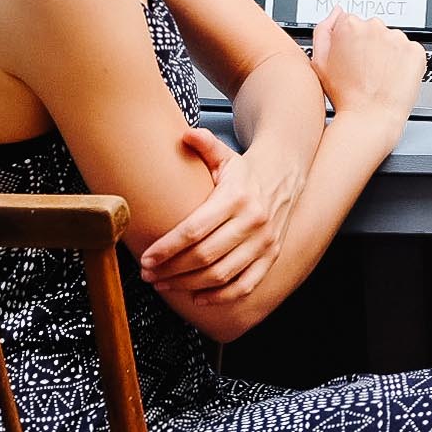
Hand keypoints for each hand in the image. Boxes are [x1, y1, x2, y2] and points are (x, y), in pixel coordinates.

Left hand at [139, 124, 281, 304]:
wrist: (285, 179)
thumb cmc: (245, 172)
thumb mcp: (225, 156)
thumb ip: (204, 144)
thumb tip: (185, 134)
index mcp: (236, 197)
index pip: (195, 229)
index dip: (167, 247)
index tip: (147, 258)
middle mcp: (253, 221)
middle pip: (205, 255)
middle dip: (171, 269)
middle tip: (148, 274)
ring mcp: (264, 242)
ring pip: (222, 274)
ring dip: (188, 284)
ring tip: (164, 284)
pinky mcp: (271, 256)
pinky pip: (245, 285)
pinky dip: (220, 296)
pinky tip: (197, 297)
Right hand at [309, 8, 425, 122]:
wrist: (370, 118)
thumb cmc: (344, 96)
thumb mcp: (319, 62)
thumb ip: (323, 31)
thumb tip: (336, 11)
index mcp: (350, 25)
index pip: (351, 22)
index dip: (350, 42)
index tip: (352, 56)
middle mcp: (375, 27)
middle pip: (372, 29)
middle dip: (369, 45)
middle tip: (364, 69)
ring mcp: (397, 38)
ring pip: (392, 40)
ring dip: (387, 53)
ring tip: (379, 76)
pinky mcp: (415, 51)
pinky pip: (410, 51)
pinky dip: (404, 62)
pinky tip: (393, 77)